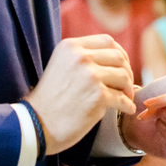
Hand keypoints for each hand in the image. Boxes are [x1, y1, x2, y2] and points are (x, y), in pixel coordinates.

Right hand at [26, 35, 134, 154]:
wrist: (36, 124)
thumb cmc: (50, 100)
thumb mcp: (61, 65)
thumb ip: (82, 58)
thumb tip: (115, 58)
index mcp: (70, 46)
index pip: (107, 41)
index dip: (120, 53)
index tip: (123, 66)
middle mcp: (80, 57)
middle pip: (119, 57)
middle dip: (127, 72)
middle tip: (126, 86)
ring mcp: (90, 75)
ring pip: (124, 76)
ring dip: (129, 89)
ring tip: (126, 98)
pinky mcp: (97, 96)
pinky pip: (122, 98)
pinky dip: (127, 105)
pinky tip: (126, 110)